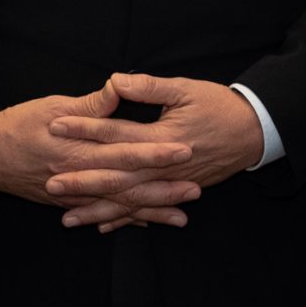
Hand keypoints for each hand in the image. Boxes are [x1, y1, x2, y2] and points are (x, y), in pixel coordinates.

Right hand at [0, 85, 196, 219]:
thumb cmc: (18, 124)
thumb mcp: (53, 107)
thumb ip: (90, 105)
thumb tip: (118, 87)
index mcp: (78, 149)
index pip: (125, 151)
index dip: (155, 152)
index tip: (184, 149)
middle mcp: (79, 177)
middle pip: (128, 185)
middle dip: (162, 188)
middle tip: (196, 189)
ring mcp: (74, 195)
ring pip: (118, 205)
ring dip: (151, 210)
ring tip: (182, 215)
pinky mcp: (69, 203)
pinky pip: (102, 213)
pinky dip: (126, 219)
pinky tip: (149, 223)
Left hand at [44, 73, 264, 229]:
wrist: (255, 132)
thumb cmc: (220, 106)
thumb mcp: (186, 89)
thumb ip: (149, 87)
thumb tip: (115, 81)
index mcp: (161, 137)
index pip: (115, 134)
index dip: (84, 129)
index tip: (55, 126)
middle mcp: (162, 166)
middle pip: (116, 177)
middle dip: (82, 183)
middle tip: (50, 184)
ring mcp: (170, 183)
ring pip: (129, 201)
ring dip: (98, 210)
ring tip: (67, 218)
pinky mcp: (177, 190)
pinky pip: (147, 209)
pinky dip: (125, 219)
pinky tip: (103, 226)